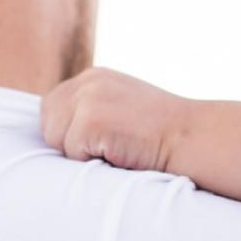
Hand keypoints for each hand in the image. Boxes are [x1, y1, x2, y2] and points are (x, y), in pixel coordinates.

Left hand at [40, 66, 188, 172]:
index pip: (52, 107)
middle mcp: (87, 82)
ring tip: (118, 148)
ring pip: (57, 141)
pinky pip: (72, 154)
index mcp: (93, 78)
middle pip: (48, 125)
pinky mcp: (90, 119)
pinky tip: (121, 153)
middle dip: (70, 144)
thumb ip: (92, 111)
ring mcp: (88, 98)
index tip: (98, 142)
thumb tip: (56, 132)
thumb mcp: (123, 109)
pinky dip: (94, 162)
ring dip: (82, 155)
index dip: (67, 132)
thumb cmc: (161, 135)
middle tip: (111, 147)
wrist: (191, 137)